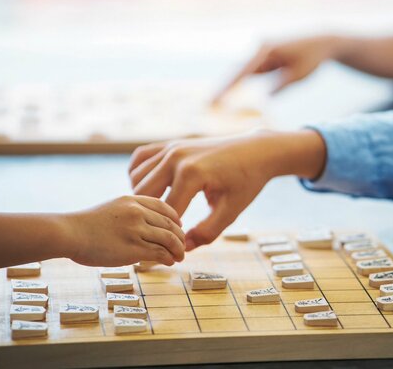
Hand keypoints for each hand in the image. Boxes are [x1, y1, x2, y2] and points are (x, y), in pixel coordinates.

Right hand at [64, 196, 185, 266]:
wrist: (68, 232)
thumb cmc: (84, 224)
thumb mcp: (111, 208)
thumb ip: (128, 213)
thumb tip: (142, 224)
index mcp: (132, 199)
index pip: (163, 206)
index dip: (175, 217)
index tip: (179, 225)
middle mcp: (137, 212)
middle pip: (169, 223)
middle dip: (179, 235)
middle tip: (183, 245)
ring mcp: (136, 229)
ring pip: (169, 238)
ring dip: (178, 248)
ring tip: (180, 256)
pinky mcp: (133, 248)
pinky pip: (159, 252)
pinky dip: (169, 258)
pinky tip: (170, 262)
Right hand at [128, 130, 325, 250]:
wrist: (255, 150)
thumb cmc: (247, 180)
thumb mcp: (231, 210)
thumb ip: (207, 232)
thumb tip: (183, 248)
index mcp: (191, 174)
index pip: (167, 213)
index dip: (170, 233)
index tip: (174, 245)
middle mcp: (175, 158)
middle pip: (144, 196)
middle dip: (151, 217)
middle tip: (163, 230)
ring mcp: (170, 148)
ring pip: (137, 178)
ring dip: (142, 197)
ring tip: (158, 212)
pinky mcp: (169, 143)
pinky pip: (140, 159)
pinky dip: (138, 174)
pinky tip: (151, 188)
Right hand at [215, 35, 338, 101]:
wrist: (322, 40)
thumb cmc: (313, 58)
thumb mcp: (299, 75)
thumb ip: (281, 86)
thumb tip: (265, 98)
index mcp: (266, 50)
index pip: (242, 72)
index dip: (227, 87)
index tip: (215, 99)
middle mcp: (259, 48)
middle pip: (236, 71)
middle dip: (222, 87)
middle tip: (207, 103)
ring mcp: (261, 52)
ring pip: (242, 72)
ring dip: (230, 86)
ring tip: (214, 101)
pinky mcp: (264, 57)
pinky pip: (250, 72)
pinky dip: (241, 83)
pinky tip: (228, 94)